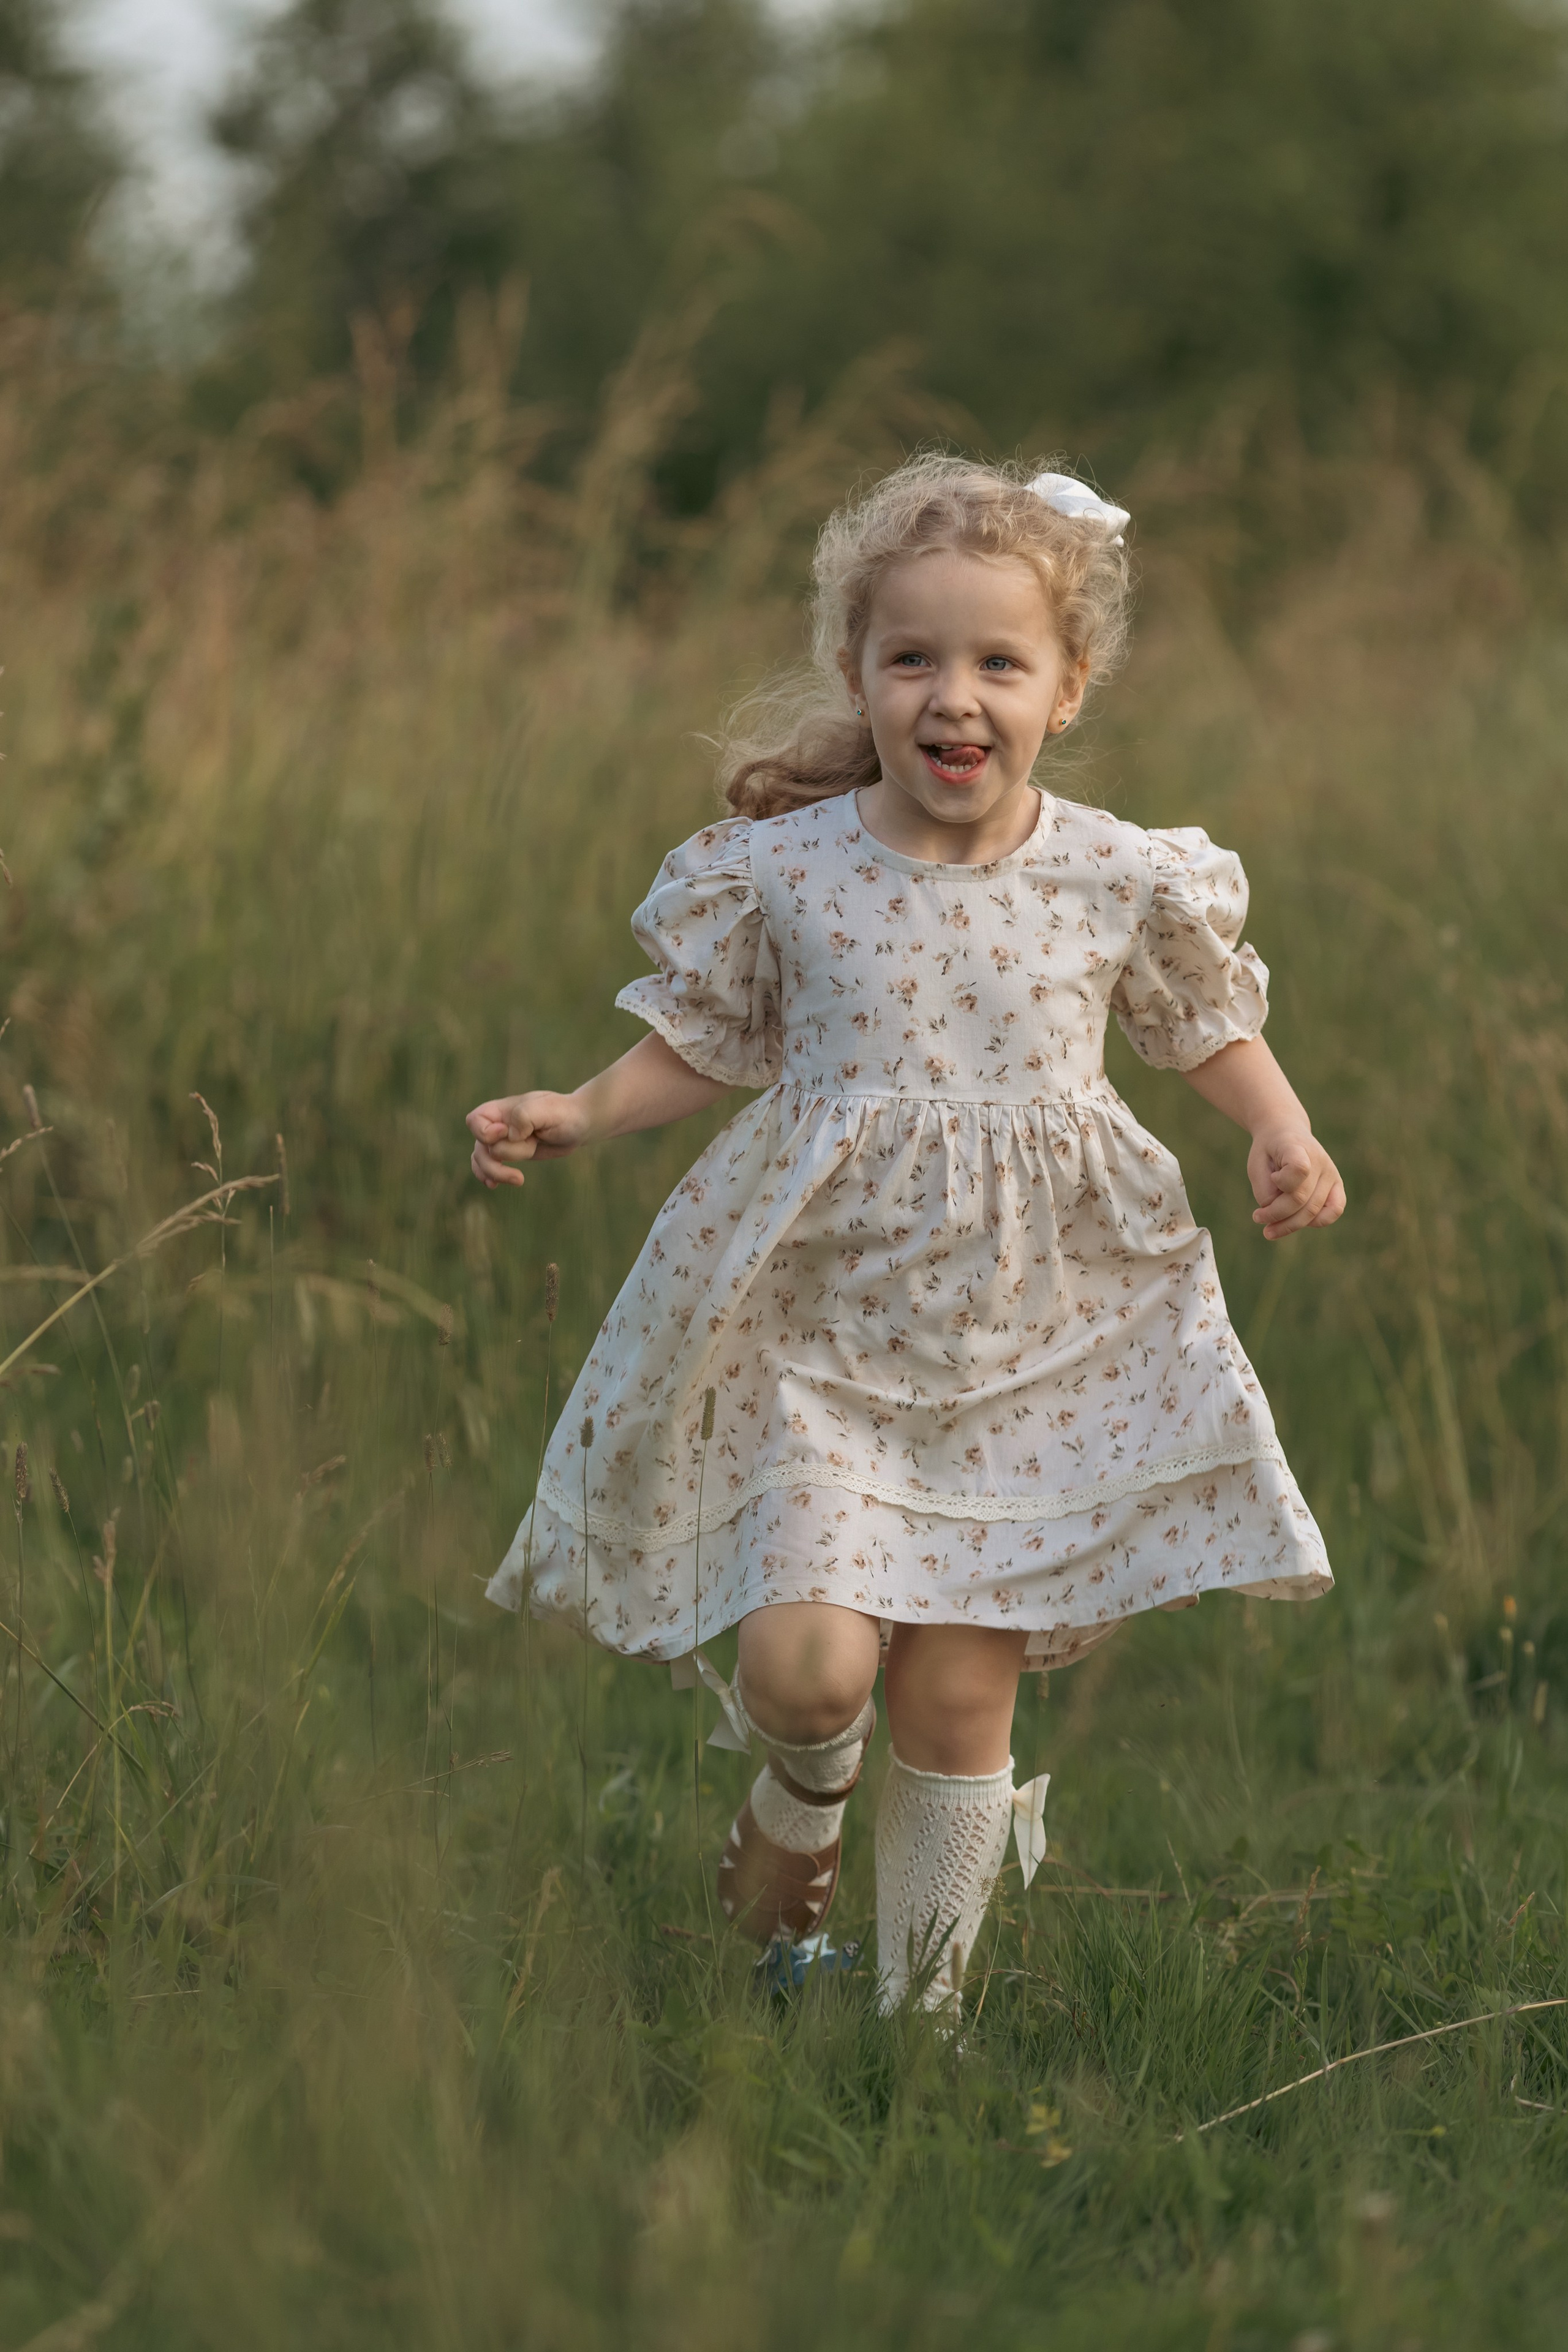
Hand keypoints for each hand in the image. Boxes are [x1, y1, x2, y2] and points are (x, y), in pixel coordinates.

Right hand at [467, 1092, 589, 1189]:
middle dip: (503, 1156)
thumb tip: (510, 1135)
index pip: (474, 1121)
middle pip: (480, 1147)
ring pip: (483, 1160)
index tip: (508, 1133)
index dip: (485, 1133)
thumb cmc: (563, 1113)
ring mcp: (503, 1141)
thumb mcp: (547, 1110)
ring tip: (519, 1179)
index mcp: (502, 1110)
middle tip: (531, 1150)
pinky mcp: (511, 1155)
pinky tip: (494, 1184)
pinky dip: (489, 1177)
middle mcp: (498, 1126)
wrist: (578, 1125)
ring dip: (498, 1172)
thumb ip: (525, 1117)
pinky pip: (489, 1168)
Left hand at [1247, 1127, 1345, 1240]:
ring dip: (1288, 1225)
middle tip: (1257, 1217)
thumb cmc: (1268, 1151)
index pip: (1299, 1169)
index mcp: (1297, 1147)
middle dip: (1275, 1215)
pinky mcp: (1337, 1184)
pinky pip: (1334, 1210)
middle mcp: (1320, 1160)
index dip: (1281, 1182)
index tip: (1272, 1176)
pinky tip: (1295, 1223)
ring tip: (1269, 1230)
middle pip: (1300, 1199)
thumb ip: (1264, 1191)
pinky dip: (1315, 1222)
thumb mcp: (1256, 1165)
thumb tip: (1280, 1216)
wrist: (1285, 1132)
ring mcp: (1331, 1173)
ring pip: (1313, 1211)